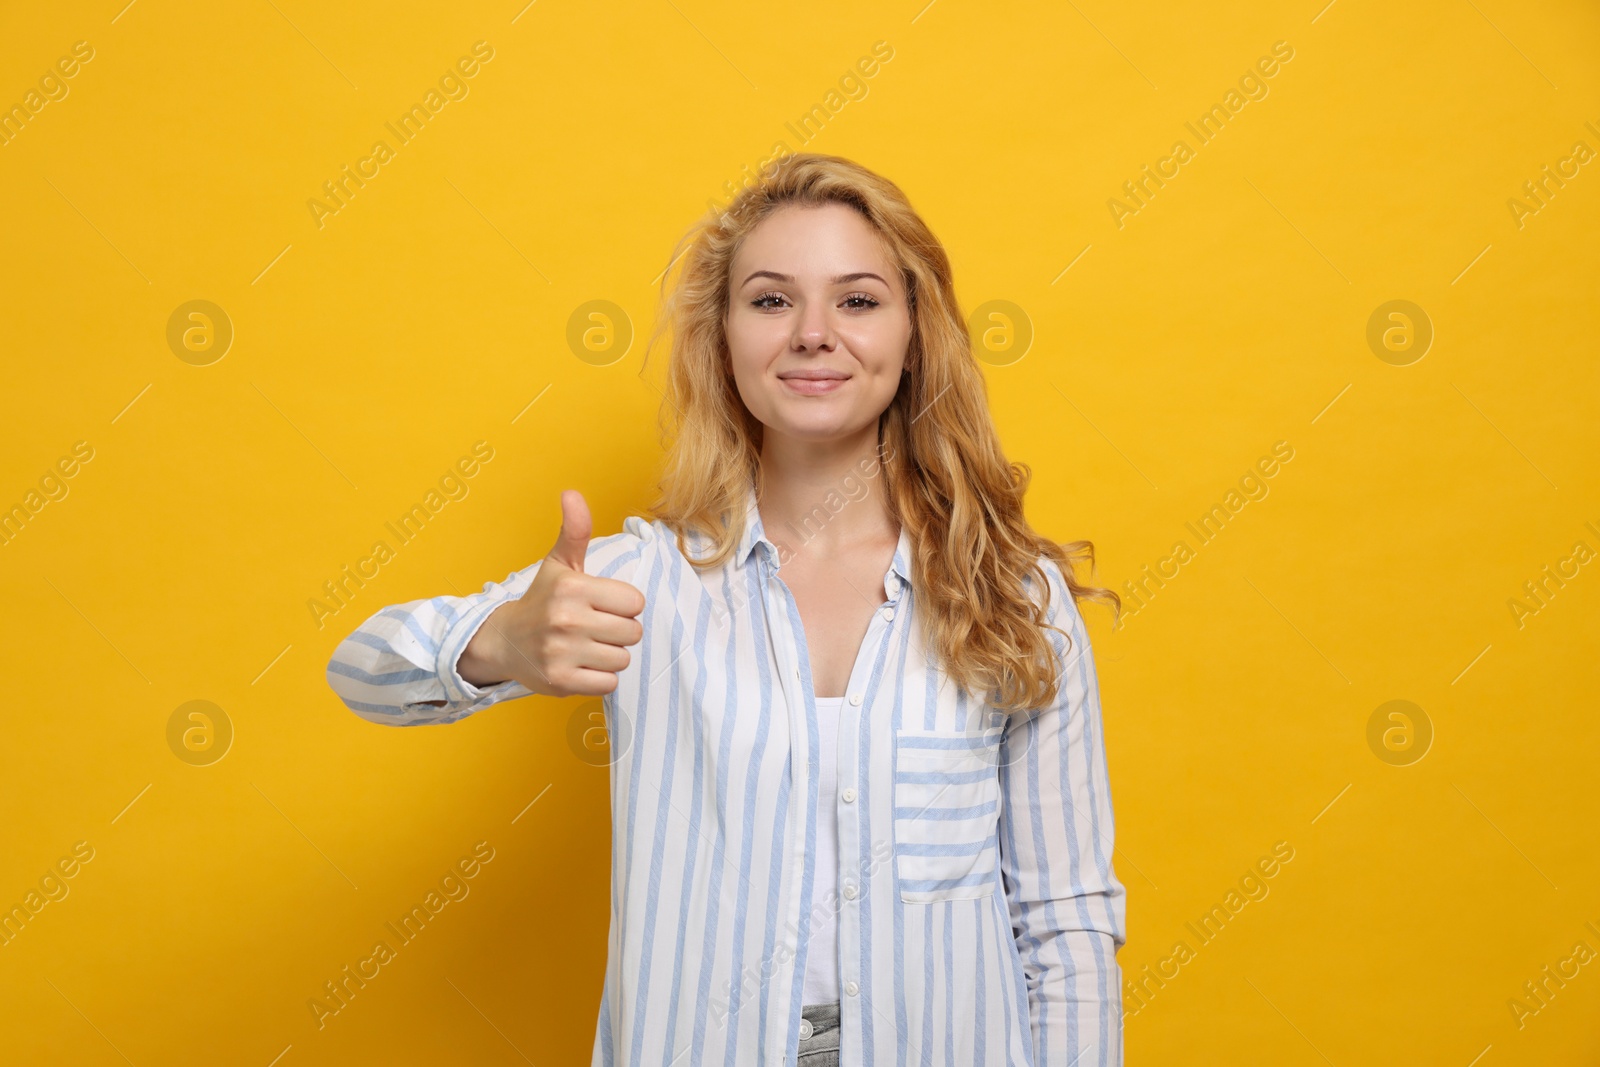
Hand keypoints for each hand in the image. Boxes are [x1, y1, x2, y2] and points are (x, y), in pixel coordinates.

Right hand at [458, 490, 645, 696]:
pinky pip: (608, 683)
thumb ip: (575, 530)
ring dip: (610, 655)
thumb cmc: (542, 600)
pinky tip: (581, 665)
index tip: (602, 605)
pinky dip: (599, 678)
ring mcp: (562, 653)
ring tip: (586, 646)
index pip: (635, 602)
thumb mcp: (559, 563)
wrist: (503, 641)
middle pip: (632, 632)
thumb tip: (572, 493)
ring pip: (622, 659)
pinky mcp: (560, 681)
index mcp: (573, 588)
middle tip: (594, 627)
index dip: (623, 605)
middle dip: (619, 631)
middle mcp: (566, 620)